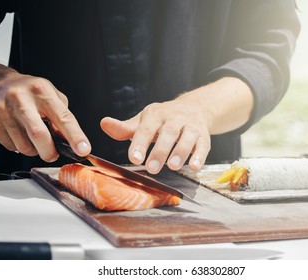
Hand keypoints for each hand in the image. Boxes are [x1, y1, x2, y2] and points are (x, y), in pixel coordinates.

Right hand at [0, 70, 90, 160]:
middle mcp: (21, 99)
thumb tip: (69, 140)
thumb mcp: (51, 95)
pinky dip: (19, 146)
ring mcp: (3, 110)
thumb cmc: (29, 92)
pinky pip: (10, 146)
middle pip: (39, 135)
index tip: (84, 150)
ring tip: (33, 138)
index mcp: (42, 91)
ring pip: (24, 146)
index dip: (75, 136)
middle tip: (53, 154)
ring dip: (34, 150)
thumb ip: (62, 116)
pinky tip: (18, 134)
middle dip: (50, 152)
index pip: (63, 118)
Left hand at [101, 77, 253, 173]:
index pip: (146, 129)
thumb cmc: (163, 119)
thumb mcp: (144, 120)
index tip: (134, 158)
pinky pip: (203, 145)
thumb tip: (104, 124)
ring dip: (180, 152)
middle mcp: (174, 118)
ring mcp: (191, 126)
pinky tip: (193, 167)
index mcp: (156, 114)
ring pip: (187, 138)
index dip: (140, 143)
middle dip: (160, 151)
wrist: (195, 108)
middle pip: (168, 133)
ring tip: (172, 167)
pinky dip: (199, 156)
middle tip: (152, 168)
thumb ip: (126, 128)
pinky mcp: (203, 136)